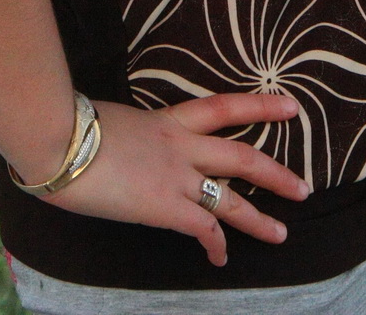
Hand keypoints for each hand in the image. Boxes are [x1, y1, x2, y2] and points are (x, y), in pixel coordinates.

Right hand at [44, 92, 308, 266]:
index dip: (260, 106)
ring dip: (259, 219)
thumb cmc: (73, 127)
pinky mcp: (165, 205)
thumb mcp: (114, 120)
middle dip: (276, 174)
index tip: (290, 108)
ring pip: (231, 199)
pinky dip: (215, 244)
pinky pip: (202, 227)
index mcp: (168, 119)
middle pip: (241, 157)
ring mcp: (176, 176)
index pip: (223, 107)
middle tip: (303, 188)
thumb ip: (133, 132)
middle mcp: (181, 145)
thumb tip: (127, 142)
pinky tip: (220, 258)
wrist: (62, 140)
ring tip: (282, 233)